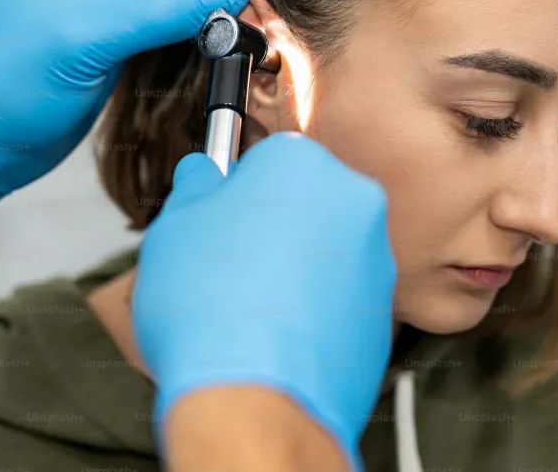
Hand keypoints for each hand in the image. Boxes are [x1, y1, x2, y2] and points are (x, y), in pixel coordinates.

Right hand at [132, 132, 396, 471]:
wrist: (256, 398)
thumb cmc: (210, 309)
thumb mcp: (174, 226)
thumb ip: (197, 187)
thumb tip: (203, 176)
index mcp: (303, 163)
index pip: (270, 159)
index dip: (238, 192)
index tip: (223, 215)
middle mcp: (353, 202)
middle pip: (307, 203)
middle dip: (273, 228)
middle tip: (231, 263)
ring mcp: (376, 261)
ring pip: (328, 252)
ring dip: (296, 270)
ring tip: (250, 308)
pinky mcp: (384, 316)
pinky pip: (342, 300)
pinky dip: (315, 311)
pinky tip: (278, 336)